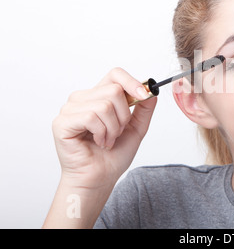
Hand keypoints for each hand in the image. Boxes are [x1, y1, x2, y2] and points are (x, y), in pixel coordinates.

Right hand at [52, 67, 156, 189]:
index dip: (132, 82)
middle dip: (124, 116)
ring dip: (113, 128)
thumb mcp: (136, 128)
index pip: (115, 74)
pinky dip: (101, 133)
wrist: (100, 178)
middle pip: (114, 90)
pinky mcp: (62, 122)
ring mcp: (70, 109)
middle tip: (117, 132)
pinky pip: (91, 116)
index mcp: (99, 96)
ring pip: (104, 105)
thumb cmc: (113, 155)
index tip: (144, 95)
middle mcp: (83, 98)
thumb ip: (144, 109)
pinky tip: (98, 142)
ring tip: (107, 140)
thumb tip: (152, 91)